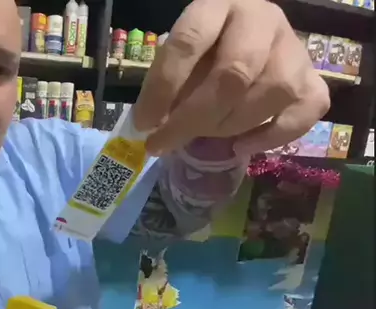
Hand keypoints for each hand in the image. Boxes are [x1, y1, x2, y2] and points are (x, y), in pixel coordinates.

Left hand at [133, 0, 329, 155]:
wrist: (244, 37)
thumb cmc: (202, 51)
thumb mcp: (178, 58)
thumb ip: (167, 86)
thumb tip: (153, 128)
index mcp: (217, 5)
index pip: (189, 42)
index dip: (163, 87)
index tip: (143, 123)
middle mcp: (261, 19)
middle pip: (235, 72)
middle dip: (196, 117)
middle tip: (168, 141)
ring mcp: (293, 47)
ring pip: (275, 90)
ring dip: (234, 125)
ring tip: (208, 136)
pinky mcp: (314, 77)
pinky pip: (307, 110)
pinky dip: (274, 136)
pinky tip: (243, 146)